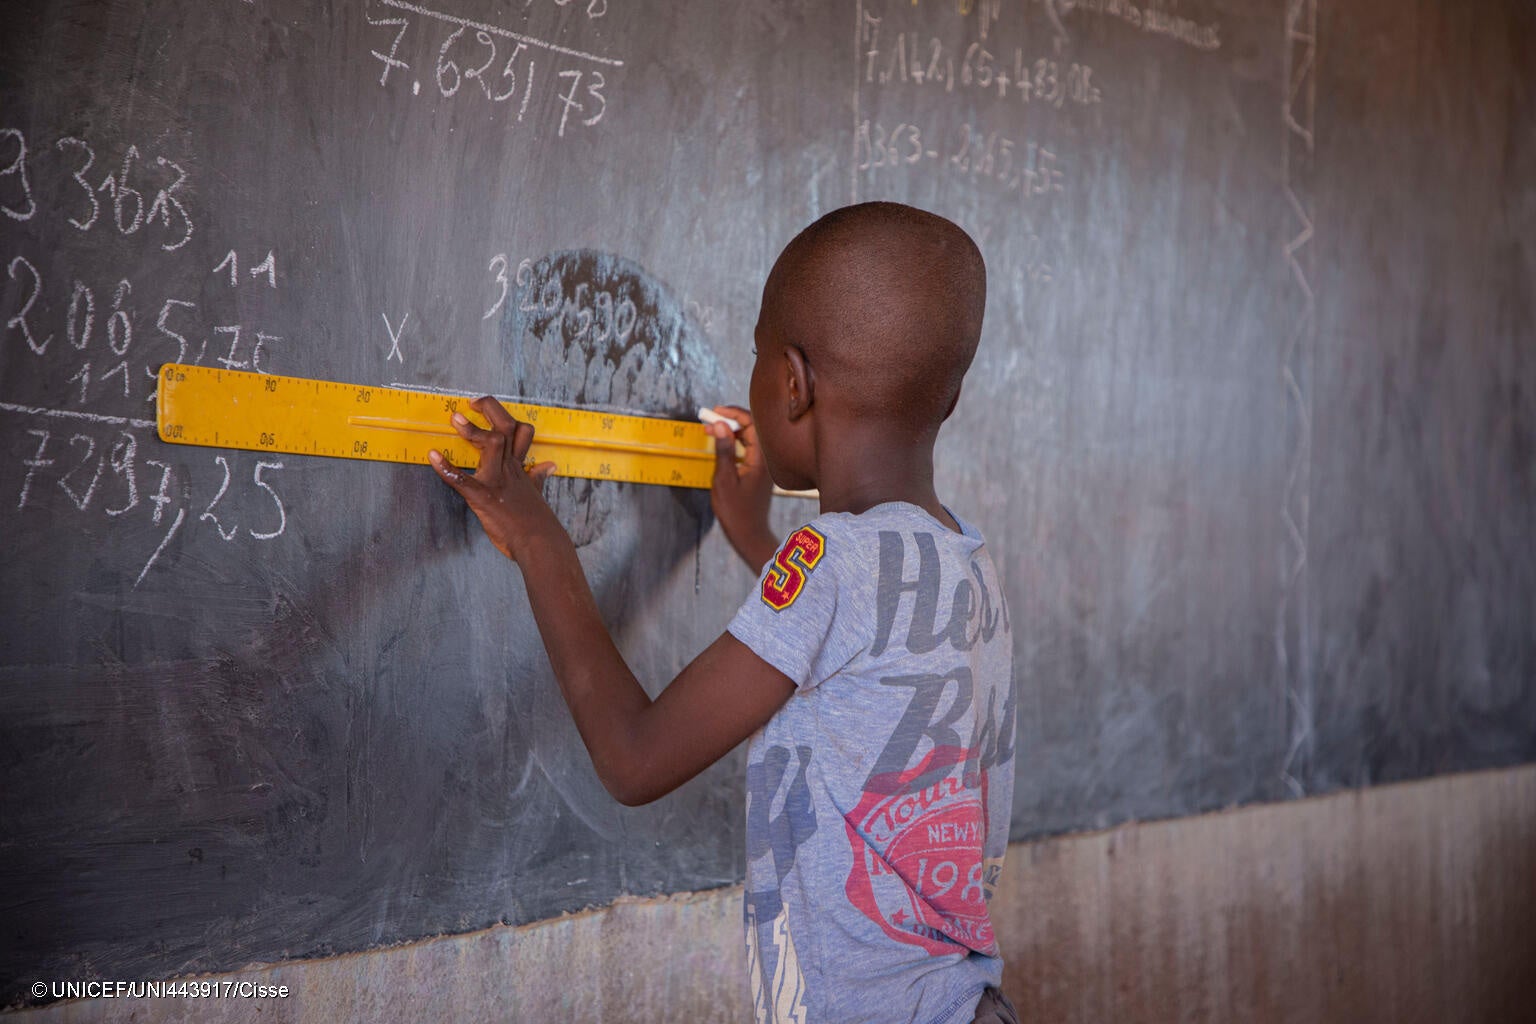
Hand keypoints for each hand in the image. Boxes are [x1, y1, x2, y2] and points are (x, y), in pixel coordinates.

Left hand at [429, 396, 559, 561]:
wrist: (541, 543)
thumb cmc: (538, 523)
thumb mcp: (538, 494)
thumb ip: (538, 477)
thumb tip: (548, 465)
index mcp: (519, 467)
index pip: (520, 431)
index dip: (502, 414)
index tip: (484, 405)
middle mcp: (510, 469)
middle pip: (506, 427)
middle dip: (489, 409)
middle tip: (470, 402)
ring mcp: (498, 482)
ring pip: (491, 445)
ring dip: (471, 430)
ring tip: (454, 419)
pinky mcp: (484, 498)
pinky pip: (463, 480)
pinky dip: (446, 468)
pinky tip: (433, 456)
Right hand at [708, 405, 777, 571]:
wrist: (749, 534)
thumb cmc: (736, 511)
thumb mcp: (724, 479)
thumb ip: (724, 450)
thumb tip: (720, 424)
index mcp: (761, 459)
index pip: (752, 424)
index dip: (733, 413)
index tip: (715, 411)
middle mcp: (766, 459)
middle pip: (751, 428)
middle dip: (729, 420)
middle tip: (708, 420)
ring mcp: (763, 465)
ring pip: (749, 438)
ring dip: (730, 431)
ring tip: (710, 431)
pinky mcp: (758, 471)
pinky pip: (748, 449)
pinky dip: (734, 443)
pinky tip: (721, 446)